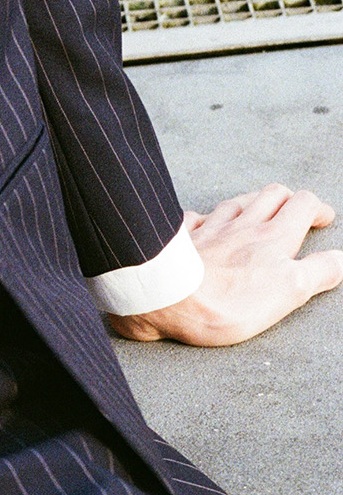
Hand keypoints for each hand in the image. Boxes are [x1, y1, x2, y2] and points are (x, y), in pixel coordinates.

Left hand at [109, 187, 342, 346]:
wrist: (169, 298)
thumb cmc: (230, 299)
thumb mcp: (291, 291)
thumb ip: (319, 272)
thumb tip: (339, 260)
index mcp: (274, 235)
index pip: (303, 204)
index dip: (317, 208)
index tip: (323, 218)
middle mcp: (243, 225)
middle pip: (271, 195)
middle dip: (288, 198)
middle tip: (295, 209)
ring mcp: (210, 229)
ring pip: (235, 202)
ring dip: (251, 202)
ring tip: (257, 209)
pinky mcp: (182, 240)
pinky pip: (195, 219)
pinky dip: (204, 218)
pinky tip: (203, 223)